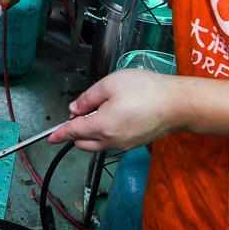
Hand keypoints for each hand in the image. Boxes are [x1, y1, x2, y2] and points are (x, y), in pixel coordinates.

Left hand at [47, 69, 184, 150]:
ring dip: (90, 133)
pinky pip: (111, 143)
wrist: (178, 104)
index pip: (74, 132)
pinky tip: (111, 116)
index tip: (50, 138)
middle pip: (84, 142)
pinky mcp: (134, 144)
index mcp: (102, 126)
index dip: (60, 133)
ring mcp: (124, 145)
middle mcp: (111, 141)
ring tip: (96, 111)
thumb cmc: (145, 90)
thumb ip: (88, 98)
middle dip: (75, 132)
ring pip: (97, 144)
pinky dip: (104, 134)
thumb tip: (74, 109)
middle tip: (79, 112)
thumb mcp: (110, 84)